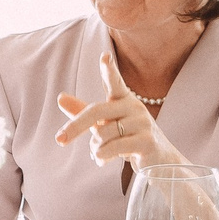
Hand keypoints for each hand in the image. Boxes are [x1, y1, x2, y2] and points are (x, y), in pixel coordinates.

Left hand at [55, 55, 183, 170]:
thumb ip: (82, 112)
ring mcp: (143, 123)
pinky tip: (102, 160)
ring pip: (103, 134)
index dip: (109, 69)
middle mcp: (134, 106)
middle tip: (59, 140)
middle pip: (96, 112)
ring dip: (95, 148)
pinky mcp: (147, 141)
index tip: (104, 56)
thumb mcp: (103, 124)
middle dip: (75, 127)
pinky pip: (113, 147)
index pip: (114, 81)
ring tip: (99, 153)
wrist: (159, 163)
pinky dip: (102, 156)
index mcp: (123, 99)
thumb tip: (59, 97)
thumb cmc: (127, 138)